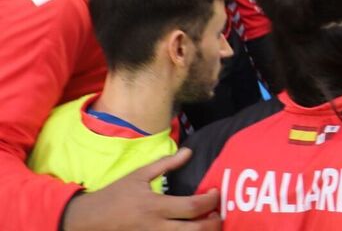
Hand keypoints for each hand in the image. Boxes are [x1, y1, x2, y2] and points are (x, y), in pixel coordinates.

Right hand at [63, 149, 219, 230]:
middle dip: (214, 223)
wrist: (88, 220)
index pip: (192, 206)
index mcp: (155, 206)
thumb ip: (166, 164)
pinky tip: (190, 230)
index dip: (210, 201)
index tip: (215, 193)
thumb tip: (188, 152)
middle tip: (218, 213)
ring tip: (208, 224)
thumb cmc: (115, 195)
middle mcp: (156, 227)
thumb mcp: (139, 175)